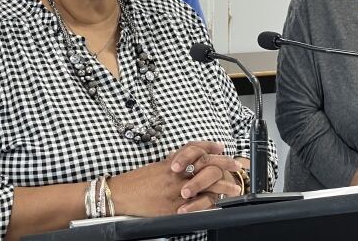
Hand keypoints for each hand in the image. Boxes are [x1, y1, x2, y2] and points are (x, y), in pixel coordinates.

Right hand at [108, 141, 235, 216]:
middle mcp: (175, 175)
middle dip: (224, 165)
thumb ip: (175, 161)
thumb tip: (190, 155)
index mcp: (172, 163)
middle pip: (205, 165)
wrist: (120, 195)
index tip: (223, 149)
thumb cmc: (137, 181)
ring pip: (205, 186)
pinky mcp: (173, 208)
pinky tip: (217, 203)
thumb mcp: (157, 165)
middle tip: (237, 166)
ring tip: (234, 189)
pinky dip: (208, 204)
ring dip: (222, 186)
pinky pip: (195, 206)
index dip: (211, 148)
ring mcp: (175, 192)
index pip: (196, 151)